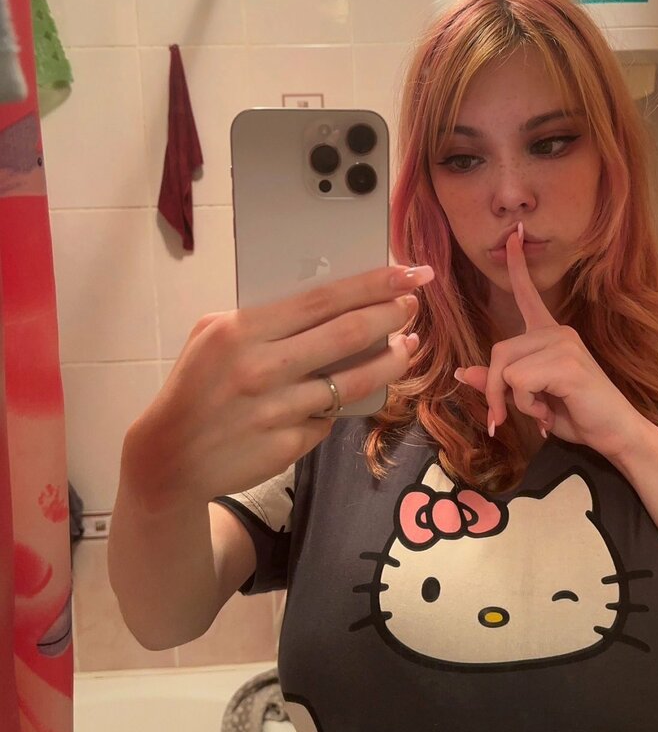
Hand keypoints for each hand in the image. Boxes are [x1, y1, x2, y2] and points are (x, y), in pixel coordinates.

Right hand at [125, 264, 431, 510]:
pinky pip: (331, 418)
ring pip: (355, 382)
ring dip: (390, 362)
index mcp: (243, 331)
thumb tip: (328, 304)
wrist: (171, 456)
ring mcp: (279, 411)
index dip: (373, 285)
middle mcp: (264, 369)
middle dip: (392, 315)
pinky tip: (348, 394)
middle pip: (349, 335)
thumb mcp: (212, 335)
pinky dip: (342, 405)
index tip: (408, 274)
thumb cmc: (196, 387)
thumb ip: (263, 318)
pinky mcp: (289, 445)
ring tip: (405, 347)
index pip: (323, 299)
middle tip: (413, 305)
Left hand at [454, 226, 649, 461]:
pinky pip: (519, 381)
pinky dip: (527, 405)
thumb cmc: (577, 414)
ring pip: (506, 368)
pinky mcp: (567, 363)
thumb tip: (462, 373)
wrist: (615, 433)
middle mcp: (557, 332)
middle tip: (504, 418)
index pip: (528, 295)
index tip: (513, 236)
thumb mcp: (530, 399)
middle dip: (494, 391)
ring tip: (542, 413)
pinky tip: (549, 414)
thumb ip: (501, 384)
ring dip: (514, 401)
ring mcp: (563, 344)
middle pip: (499, 350)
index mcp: (550, 335)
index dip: (517, 267)